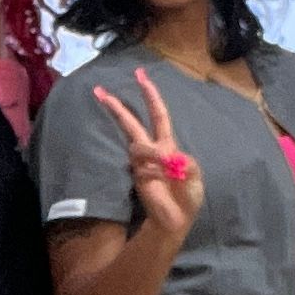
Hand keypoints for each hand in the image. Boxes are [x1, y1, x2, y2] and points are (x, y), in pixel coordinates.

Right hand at [92, 69, 203, 238]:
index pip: (158, 115)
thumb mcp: (194, 176)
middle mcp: (152, 150)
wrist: (175, 219)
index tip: (141, 76)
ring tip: (163, 168)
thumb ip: (185, 162)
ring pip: (137, 144)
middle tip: (100, 89)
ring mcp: (141, 162)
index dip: (150, 95)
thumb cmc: (186, 198)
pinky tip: (157, 180)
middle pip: (132, 123)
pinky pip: (140, 163)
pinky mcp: (135, 174)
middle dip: (118, 106)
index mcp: (168, 145)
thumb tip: (166, 155)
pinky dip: (151, 168)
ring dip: (150, 152)